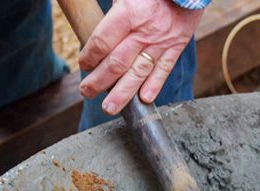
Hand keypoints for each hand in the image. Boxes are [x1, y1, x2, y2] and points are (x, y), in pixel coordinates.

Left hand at [78, 0, 203, 114]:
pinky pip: (164, 70)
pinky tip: (144, 100)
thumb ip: (112, 14)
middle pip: (117, 63)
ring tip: (109, 107)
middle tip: (86, 92)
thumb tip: (96, 34)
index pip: (102, 42)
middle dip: (98, 81)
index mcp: (128, 14)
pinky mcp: (176, 47)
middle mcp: (144, 32)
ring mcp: (161, 43)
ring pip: (138, 73)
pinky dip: (154, 86)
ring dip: (122, 93)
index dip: (89, 57)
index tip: (83, 65)